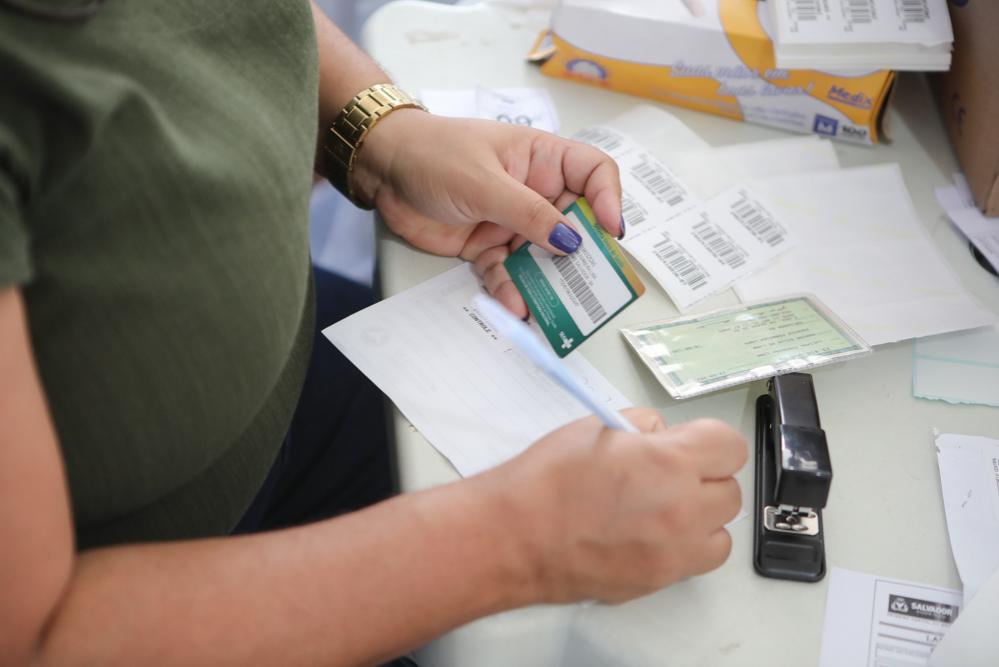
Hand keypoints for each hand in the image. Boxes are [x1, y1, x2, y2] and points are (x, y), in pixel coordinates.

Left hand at [352, 110, 622, 318]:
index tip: (610, 231)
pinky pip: (508, 273)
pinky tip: (514, 304)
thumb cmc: (434, 154)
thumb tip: (571, 241)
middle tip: (590, 286)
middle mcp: (533, 191)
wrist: (383, 169)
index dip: (609, 199)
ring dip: (547, 282)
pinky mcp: (487, 246)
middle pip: (573, 225)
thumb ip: (528, 213)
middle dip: (582, 257)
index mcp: (542, 159)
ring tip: (552, 308)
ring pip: (541, 257)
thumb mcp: (485, 181)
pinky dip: (511, 289)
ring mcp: (510, 221)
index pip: (593, 173)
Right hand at [481, 409, 746, 604]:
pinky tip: (654, 534)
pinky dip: (686, 547)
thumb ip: (643, 426)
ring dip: (703, 516)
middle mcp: (681, 510)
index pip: (730, 446)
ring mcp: (673, 551)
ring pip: (722, 531)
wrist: (514, 535)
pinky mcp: (658, 579)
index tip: (692, 442)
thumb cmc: (545, 482)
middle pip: (730, 490)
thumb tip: (664, 435)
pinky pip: (697, 561)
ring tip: (665, 507)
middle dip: (706, 476)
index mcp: (669, 463)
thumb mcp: (597, 426)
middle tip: (671, 472)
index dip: (709, 440)